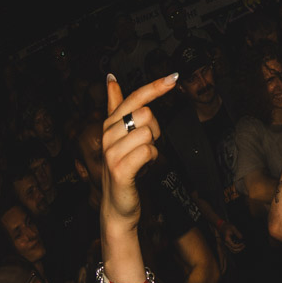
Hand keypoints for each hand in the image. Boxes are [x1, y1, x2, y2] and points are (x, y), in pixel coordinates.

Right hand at [101, 75, 176, 224]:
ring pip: (149, 133)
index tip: (173, 77)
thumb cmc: (127, 168)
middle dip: (156, 130)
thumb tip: (110, 79)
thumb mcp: (123, 135)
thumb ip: (117, 107)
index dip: (154, 87)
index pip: (134, 98)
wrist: (118, 205)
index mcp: (110, 124)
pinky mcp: (119, 169)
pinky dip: (153, 159)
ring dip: (154, 147)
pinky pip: (149, 151)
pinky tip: (144, 168)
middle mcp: (107, 135)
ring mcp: (111, 152)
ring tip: (143, 160)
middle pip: (146, 114)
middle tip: (147, 147)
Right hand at [215, 222, 245, 252]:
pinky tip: (239, 245)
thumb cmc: (227, 226)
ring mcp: (226, 244)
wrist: (221, 226)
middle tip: (244, 245)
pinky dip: (236, 249)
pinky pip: (231, 249)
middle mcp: (226, 243)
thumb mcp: (233, 228)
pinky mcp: (227, 244)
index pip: (234, 246)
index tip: (243, 243)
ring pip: (232, 251)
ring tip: (242, 246)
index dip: (239, 246)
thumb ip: (238, 233)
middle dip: (240, 249)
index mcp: (227, 239)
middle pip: (233, 250)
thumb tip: (242, 238)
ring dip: (238, 250)